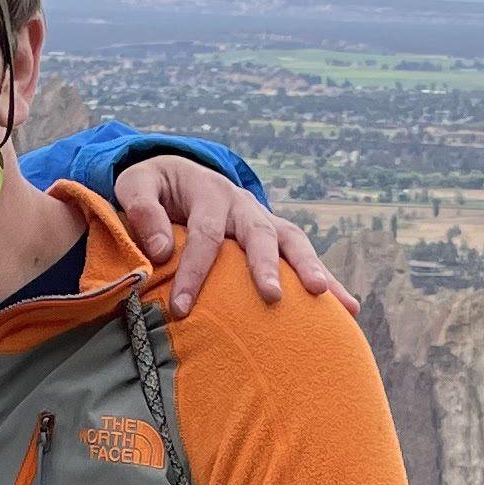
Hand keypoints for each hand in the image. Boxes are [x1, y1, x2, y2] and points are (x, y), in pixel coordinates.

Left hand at [109, 156, 362, 321]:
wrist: (180, 175)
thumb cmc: (155, 189)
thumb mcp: (135, 186)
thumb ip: (142, 211)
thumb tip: (159, 251)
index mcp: (209, 193)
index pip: (205, 235)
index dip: (194, 272)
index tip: (182, 309)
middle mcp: (243, 204)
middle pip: (259, 233)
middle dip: (266, 265)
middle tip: (272, 296)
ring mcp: (265, 220)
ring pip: (293, 241)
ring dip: (311, 269)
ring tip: (327, 298)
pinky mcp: (277, 236)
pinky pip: (304, 256)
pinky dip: (328, 280)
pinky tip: (349, 308)